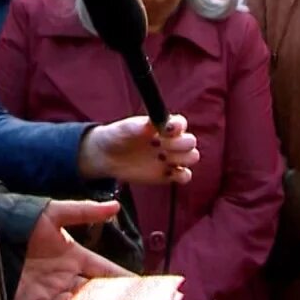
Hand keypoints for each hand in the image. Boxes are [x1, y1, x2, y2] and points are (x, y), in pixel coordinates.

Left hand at [13, 200, 132, 299]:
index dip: (124, 279)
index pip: (106, 270)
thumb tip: (114, 207)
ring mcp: (52, 292)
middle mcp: (67, 276)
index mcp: (75, 256)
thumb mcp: (55, 214)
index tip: (145, 287)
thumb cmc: (23, 222)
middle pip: (96, 292)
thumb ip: (85, 211)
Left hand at [79, 114, 198, 184]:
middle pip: (190, 142)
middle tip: (160, 147)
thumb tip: (152, 124)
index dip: (177, 126)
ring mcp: (171, 158)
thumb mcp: (125, 129)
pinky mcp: (168, 174)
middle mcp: (171, 141)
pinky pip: (185, 176)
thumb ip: (139, 127)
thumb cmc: (117, 136)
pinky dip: (182, 176)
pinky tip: (168, 173)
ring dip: (182, 158)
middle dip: (179, 144)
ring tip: (162, 158)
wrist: (108, 157)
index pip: (181, 123)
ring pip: (192, 157)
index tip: (166, 130)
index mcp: (163, 125)